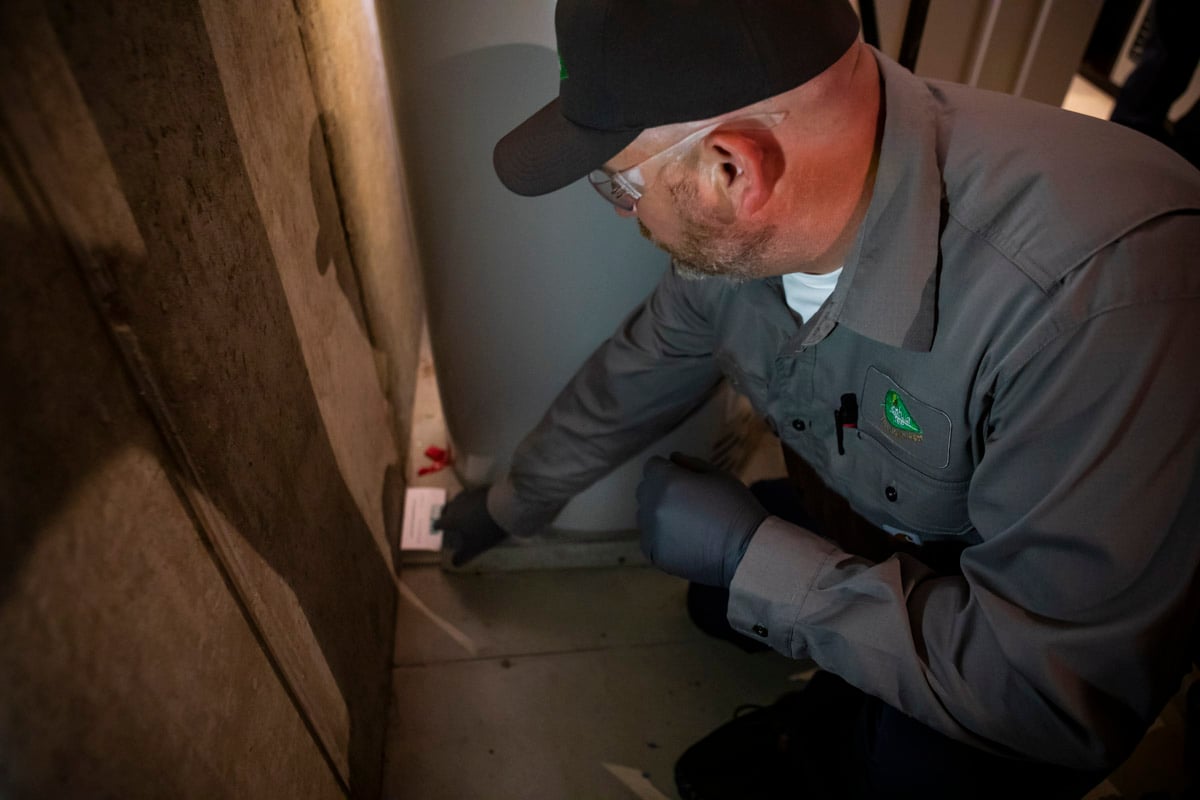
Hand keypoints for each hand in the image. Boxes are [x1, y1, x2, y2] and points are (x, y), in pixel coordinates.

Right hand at [434, 486, 507, 566]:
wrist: (504, 507)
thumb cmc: (485, 529)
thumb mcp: (474, 547)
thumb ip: (463, 556)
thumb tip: (453, 564)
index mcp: (451, 519)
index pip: (439, 523)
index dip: (437, 527)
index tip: (437, 529)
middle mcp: (456, 505)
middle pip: (446, 509)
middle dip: (446, 515)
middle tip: (448, 520)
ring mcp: (468, 495)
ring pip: (458, 500)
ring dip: (458, 506)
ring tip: (463, 512)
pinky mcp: (480, 490)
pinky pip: (471, 496)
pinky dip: (471, 501)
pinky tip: (478, 505)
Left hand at [636, 453, 767, 586]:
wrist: (746, 551)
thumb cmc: (736, 507)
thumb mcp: (718, 475)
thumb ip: (690, 463)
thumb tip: (671, 458)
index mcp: (667, 481)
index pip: (652, 466)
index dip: (668, 470)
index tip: (683, 479)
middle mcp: (653, 505)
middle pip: (645, 489)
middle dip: (661, 490)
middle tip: (687, 501)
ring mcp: (651, 531)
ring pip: (645, 514)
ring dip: (659, 514)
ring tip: (687, 523)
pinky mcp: (654, 553)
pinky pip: (649, 539)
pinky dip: (661, 538)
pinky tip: (684, 540)